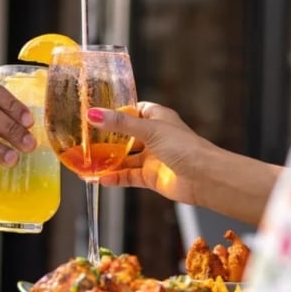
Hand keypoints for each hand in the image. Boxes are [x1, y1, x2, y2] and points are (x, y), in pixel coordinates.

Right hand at [86, 101, 215, 203]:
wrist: (204, 178)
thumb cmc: (186, 147)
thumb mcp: (149, 130)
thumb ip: (120, 124)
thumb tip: (94, 114)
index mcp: (157, 118)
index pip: (133, 111)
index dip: (117, 113)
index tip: (97, 115)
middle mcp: (155, 137)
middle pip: (126, 137)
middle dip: (107, 140)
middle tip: (86, 142)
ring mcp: (152, 158)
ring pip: (125, 159)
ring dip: (108, 161)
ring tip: (87, 163)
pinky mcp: (151, 177)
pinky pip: (128, 176)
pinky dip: (115, 178)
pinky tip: (101, 179)